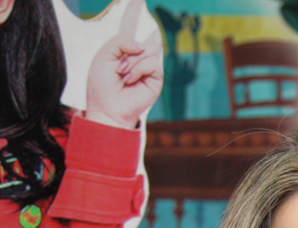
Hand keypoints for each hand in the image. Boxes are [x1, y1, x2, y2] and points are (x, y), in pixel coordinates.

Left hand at [85, 0, 163, 129]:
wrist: (108, 108)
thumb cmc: (102, 84)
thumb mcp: (104, 55)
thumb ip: (121, 42)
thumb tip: (142, 44)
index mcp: (122, 48)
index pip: (130, 25)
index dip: (133, 11)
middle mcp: (137, 55)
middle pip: (141, 39)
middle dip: (127, 53)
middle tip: (118, 71)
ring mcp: (148, 66)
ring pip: (146, 51)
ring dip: (129, 64)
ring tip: (122, 77)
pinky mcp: (156, 77)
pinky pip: (151, 62)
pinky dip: (138, 70)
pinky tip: (130, 80)